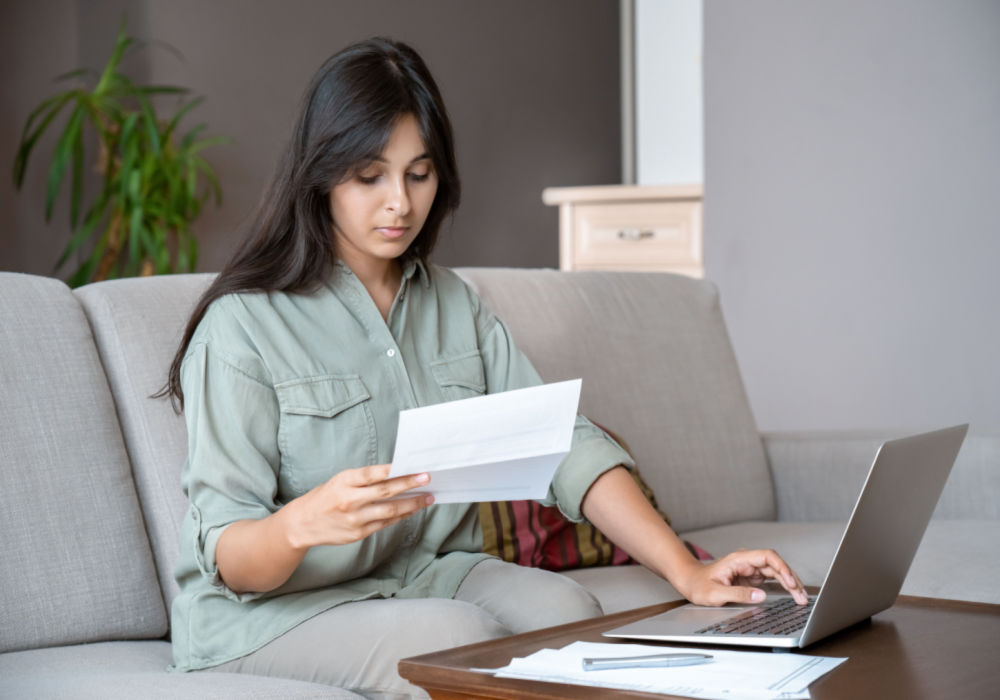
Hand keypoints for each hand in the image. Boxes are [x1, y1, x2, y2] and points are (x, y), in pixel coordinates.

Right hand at [286, 463, 432, 549]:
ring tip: (428, 498)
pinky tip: (412, 509)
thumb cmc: (325, 497)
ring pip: (390, 510)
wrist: (302, 524)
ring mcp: (354, 519)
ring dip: (412, 503)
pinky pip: (385, 523)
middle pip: (385, 491)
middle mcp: (349, 500)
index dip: (395, 470)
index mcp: (343, 481)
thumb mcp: (340, 481)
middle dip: (410, 484)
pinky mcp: (358, 534)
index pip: (373, 473)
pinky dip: (401, 515)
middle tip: (428, 478)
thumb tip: (396, 474)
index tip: (414, 466)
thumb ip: (364, 479)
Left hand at [677, 548, 807, 605]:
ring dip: (789, 583)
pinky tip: (792, 594)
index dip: (781, 568)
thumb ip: (738, 594)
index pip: (766, 557)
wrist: (689, 582)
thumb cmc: (698, 585)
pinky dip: (783, 587)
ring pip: (775, 572)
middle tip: (802, 596)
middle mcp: (746, 562)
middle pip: (775, 565)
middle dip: (790, 579)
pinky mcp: (750, 577)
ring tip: (801, 598)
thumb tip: (761, 596)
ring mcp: (749, 569)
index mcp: (738, 560)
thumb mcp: (715, 593)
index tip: (790, 582)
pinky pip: (771, 580)